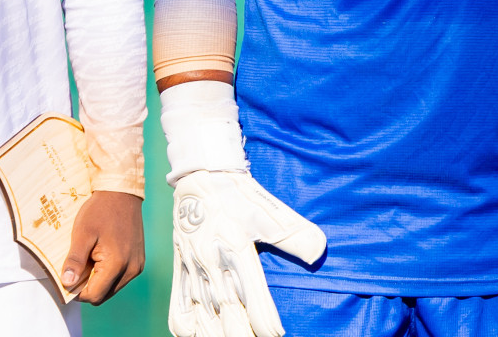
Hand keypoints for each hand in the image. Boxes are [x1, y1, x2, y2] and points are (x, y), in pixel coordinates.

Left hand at [61, 190, 144, 303]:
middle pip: (103, 295)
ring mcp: (137, 265)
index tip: (68, 278)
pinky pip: (120, 278)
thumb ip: (75, 261)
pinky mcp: (139, 261)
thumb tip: (66, 283)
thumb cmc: (100, 211)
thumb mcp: (82, 233)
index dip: (77, 292)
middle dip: (87, 287)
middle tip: (78, 267)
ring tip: (90, 259)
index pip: (94, 295)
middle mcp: (131, 269)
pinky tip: (101, 256)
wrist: (121, 193)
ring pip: (112, 288)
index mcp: (117, 264)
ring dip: (98, 281)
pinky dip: (108, 273)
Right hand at [169, 170, 326, 336]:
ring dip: (216, 334)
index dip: (267, 325)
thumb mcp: (270, 211)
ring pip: (203, 316)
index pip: (255, 300)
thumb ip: (295, 234)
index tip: (277, 334)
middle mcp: (214, 263)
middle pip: (229, 315)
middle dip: (243, 334)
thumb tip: (319, 251)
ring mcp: (194, 267)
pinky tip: (198, 334)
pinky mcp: (179, 267)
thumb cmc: (238, 194)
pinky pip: (178, 306)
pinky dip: (187, 327)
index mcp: (238, 249)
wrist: (199, 175)